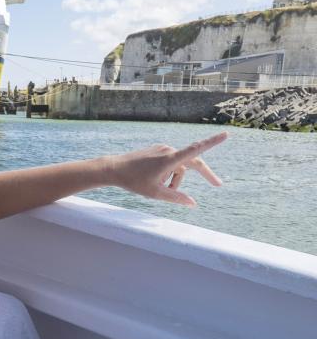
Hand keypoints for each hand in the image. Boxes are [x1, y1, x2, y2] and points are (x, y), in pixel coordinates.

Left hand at [106, 131, 226, 206]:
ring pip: (179, 167)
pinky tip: (155, 180)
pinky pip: (170, 163)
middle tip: (218, 185)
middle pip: (193, 163)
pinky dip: (169, 174)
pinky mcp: (158, 150)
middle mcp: (169, 151)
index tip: (226, 135)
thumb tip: (193, 203)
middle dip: (204, 174)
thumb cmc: (134, 182)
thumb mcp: (156, 194)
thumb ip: (176, 198)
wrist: (114, 169)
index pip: (196, 150)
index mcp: (170, 160)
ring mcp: (163, 149)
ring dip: (176, 180)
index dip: (212, 143)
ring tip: (161, 189)